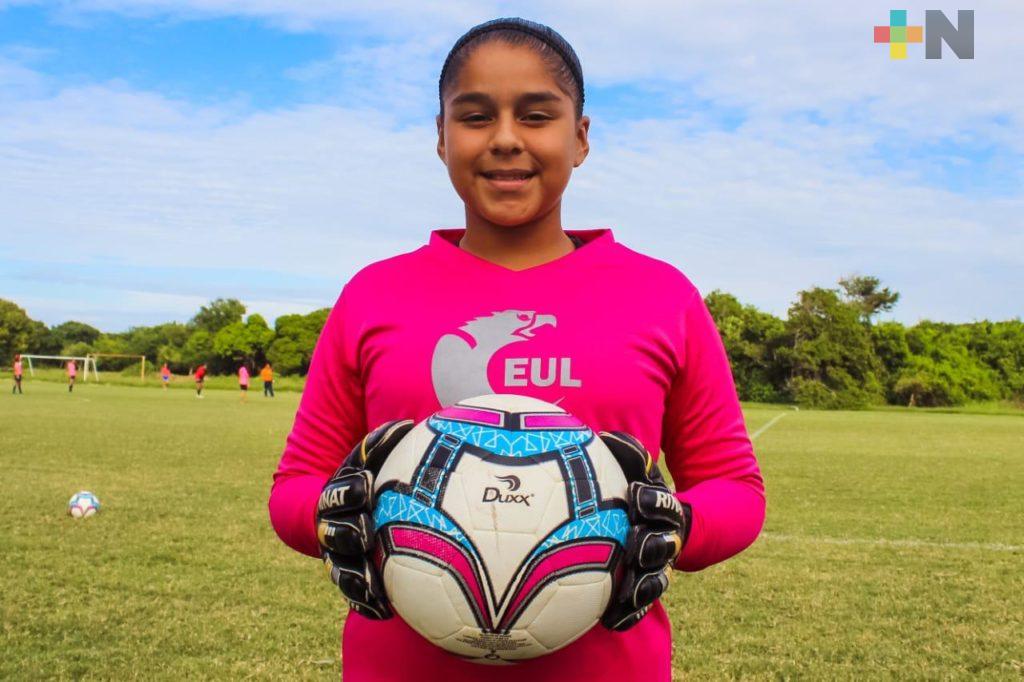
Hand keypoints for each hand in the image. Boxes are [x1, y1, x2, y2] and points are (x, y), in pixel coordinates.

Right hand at [317, 419, 413, 618]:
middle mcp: (333, 520)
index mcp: (342, 490)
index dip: (350, 485)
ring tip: (371, 580)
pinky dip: (365, 602)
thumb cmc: (371, 480)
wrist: (330, 515)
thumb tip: (428, 421)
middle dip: (346, 528)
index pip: (343, 484)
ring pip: (339, 564)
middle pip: (334, 525)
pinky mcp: (343, 575)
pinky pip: (351, 594)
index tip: (366, 482)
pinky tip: (383, 610)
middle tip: (365, 530)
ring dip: (353, 572)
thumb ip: (394, 445)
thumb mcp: (377, 459)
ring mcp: (335, 549)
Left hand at [598, 431, 690, 630]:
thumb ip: (626, 455)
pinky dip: (628, 614)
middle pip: (664, 546)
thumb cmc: (638, 489)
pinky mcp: (645, 590)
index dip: (655, 501)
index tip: (636, 494)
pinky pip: (638, 606)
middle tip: (636, 545)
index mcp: (665, 510)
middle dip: (653, 545)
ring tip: (627, 591)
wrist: (667, 527)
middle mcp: (665, 540)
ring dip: (643, 586)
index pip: (665, 505)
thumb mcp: (637, 470)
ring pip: (656, 581)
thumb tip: (603, 433)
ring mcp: (657, 568)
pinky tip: (610, 621)